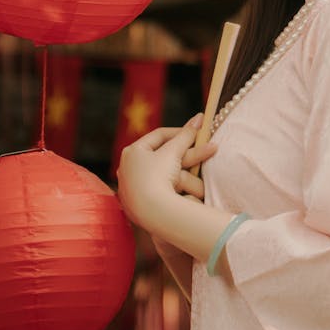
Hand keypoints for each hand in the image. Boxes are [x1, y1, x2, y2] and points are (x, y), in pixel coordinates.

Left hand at [116, 114, 218, 231]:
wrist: (149, 212)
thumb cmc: (157, 176)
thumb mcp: (173, 152)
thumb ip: (186, 135)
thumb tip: (200, 117)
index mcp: (132, 150)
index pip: (160, 135)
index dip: (181, 131)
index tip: (198, 133)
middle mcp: (127, 167)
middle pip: (161, 154)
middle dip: (184, 152)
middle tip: (201, 149)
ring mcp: (130, 186)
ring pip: (160, 172)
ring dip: (180, 169)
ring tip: (197, 170)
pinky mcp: (136, 202)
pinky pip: (157, 188)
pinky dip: (171, 185)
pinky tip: (182, 188)